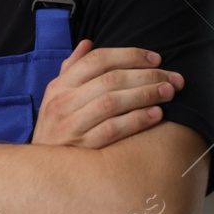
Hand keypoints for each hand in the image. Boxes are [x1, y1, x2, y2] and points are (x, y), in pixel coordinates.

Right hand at [31, 39, 182, 147]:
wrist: (40, 170)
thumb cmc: (56, 127)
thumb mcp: (55, 96)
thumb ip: (72, 69)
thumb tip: (88, 43)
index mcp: (59, 85)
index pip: (97, 60)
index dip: (130, 55)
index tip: (156, 58)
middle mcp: (63, 102)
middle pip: (110, 80)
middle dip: (146, 76)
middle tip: (172, 78)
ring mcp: (71, 125)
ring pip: (113, 102)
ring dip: (145, 95)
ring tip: (168, 93)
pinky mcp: (82, 147)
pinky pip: (113, 130)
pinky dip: (136, 120)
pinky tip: (156, 115)